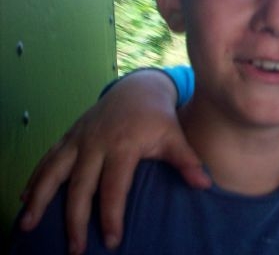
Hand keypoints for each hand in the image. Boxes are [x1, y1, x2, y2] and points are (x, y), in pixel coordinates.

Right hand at [19, 69, 210, 253]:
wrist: (137, 88)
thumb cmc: (158, 117)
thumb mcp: (174, 136)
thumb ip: (187, 161)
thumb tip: (205, 184)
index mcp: (123, 145)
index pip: (113, 186)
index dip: (111, 214)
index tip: (111, 240)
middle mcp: (96, 143)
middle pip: (80, 185)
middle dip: (74, 219)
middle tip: (74, 250)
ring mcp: (78, 138)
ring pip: (53, 171)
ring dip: (38, 198)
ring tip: (27, 225)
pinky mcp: (68, 136)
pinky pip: (47, 158)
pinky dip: (35, 178)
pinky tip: (24, 199)